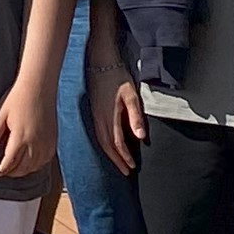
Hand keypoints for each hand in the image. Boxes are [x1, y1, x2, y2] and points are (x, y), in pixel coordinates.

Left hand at [0, 70, 53, 182]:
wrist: (39, 86)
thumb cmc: (18, 97)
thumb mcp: (1, 114)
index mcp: (20, 137)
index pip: (10, 161)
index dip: (3, 169)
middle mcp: (35, 142)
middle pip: (24, 167)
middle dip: (13, 172)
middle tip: (5, 172)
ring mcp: (46, 141)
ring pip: (36, 165)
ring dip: (25, 170)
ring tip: (16, 169)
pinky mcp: (53, 138)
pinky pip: (46, 159)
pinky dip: (38, 164)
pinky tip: (32, 163)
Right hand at [90, 62, 146, 177]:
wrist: (100, 61)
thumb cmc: (117, 77)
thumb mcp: (131, 96)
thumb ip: (135, 117)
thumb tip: (141, 138)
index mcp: (109, 117)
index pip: (116, 143)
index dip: (124, 156)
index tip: (131, 167)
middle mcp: (99, 119)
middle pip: (106, 146)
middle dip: (116, 160)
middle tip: (125, 172)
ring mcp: (94, 115)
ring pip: (100, 141)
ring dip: (109, 154)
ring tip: (118, 163)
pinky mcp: (93, 111)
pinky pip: (97, 133)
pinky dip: (104, 144)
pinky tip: (108, 146)